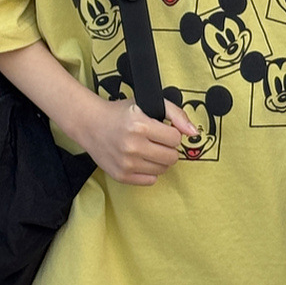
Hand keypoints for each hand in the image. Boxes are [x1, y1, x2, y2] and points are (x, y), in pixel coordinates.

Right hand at [78, 97, 198, 185]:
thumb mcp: (149, 104)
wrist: (91, 124)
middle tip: (157, 140)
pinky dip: (150, 170)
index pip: (176, 138)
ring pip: (163, 169)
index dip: (172, 133)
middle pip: (172, 157)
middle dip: (168, 148)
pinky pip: (151, 180)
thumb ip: (176, 114)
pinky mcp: (121, 176)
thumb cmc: (121, 113)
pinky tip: (140, 158)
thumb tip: (194, 133)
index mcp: (140, 125)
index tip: (163, 130)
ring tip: (148, 148)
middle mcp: (132, 146)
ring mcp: (126, 163)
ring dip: (160, 160)